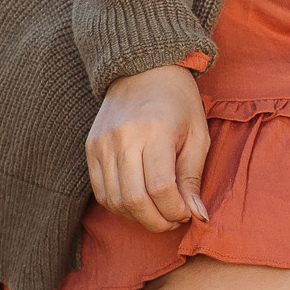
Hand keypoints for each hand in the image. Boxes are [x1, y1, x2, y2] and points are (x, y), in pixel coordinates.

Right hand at [85, 65, 210, 232]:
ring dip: (138, 217)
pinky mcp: (91, 147)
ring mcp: (102, 143)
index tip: (187, 213)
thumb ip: (194, 177)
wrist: (143, 69)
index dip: (174, 210)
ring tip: (158, 212)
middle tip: (173, 220)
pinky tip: (139, 202)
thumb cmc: (179, 102)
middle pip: (134, 199)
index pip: (160, 188)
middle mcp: (124, 137)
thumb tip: (198, 216)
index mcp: (155, 131)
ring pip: (114, 200)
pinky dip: (119, 205)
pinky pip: (100, 191)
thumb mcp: (198, 135)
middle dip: (157, 221)